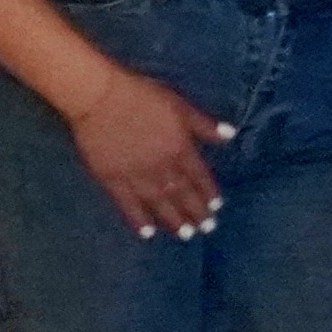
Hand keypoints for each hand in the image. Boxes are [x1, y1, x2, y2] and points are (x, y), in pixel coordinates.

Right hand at [67, 72, 230, 241]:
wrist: (100, 97)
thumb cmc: (142, 96)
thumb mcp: (180, 105)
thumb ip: (204, 125)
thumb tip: (231, 136)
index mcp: (180, 148)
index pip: (199, 176)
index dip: (208, 192)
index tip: (216, 208)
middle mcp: (161, 166)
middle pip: (182, 193)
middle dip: (196, 212)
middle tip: (206, 228)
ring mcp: (136, 175)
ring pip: (159, 203)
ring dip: (174, 220)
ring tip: (186, 235)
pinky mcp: (111, 179)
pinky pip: (128, 204)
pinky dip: (139, 219)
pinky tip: (148, 233)